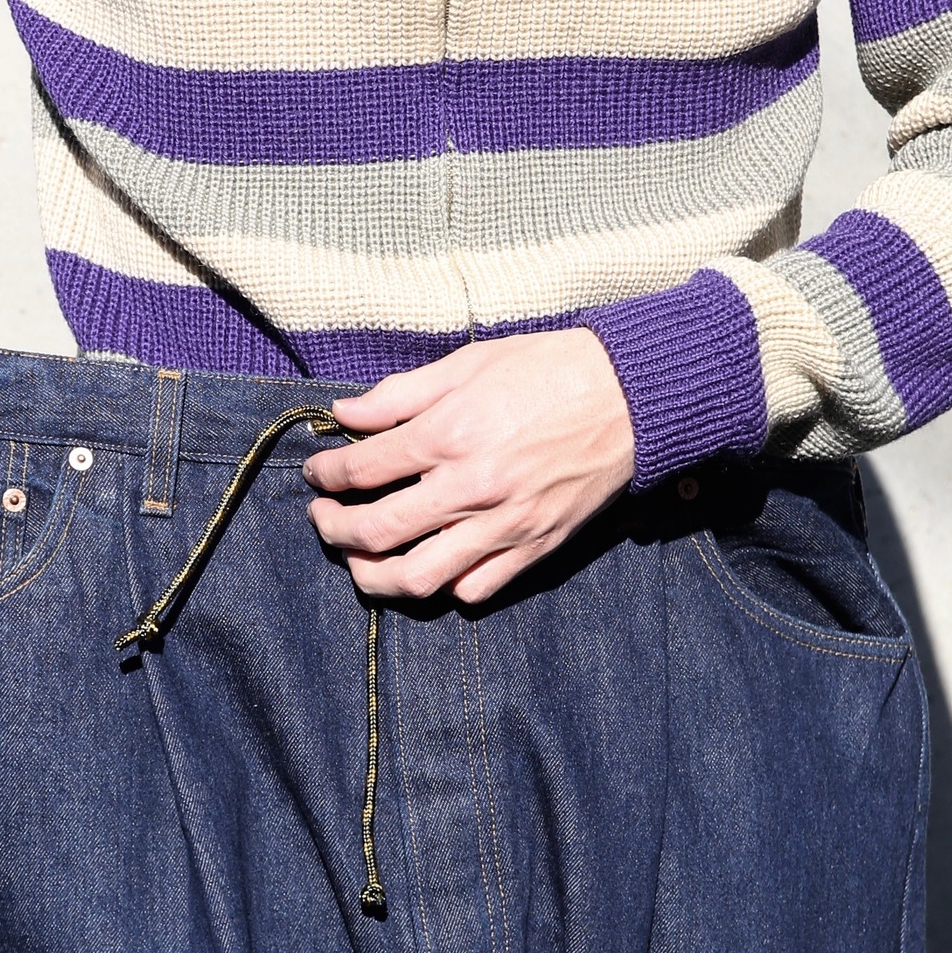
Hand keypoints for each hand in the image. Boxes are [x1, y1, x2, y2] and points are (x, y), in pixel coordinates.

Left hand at [304, 330, 636, 605]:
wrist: (631, 397)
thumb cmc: (550, 370)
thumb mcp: (468, 362)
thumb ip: (400, 394)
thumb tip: (345, 413)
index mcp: (451, 433)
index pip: (362, 469)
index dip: (327, 474)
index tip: (320, 473)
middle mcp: (472, 487)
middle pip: (376, 531)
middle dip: (333, 529)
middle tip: (324, 519)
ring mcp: (504, 525)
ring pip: (417, 578)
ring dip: (372, 574)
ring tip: (360, 558)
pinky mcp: (534, 549)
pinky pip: (474, 589)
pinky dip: (442, 585)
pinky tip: (429, 563)